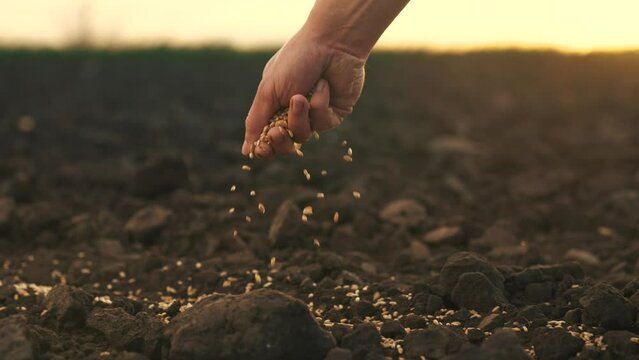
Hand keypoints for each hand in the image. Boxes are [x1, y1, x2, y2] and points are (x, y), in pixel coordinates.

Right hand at [242, 28, 365, 158]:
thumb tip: (247, 151)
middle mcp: (294, 113)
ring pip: (304, 134)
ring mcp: (315, 114)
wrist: (330, 43)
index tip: (262, 148)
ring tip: (301, 96)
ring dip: (300, 116)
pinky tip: (322, 86)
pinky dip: (320, 104)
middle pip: (286, 144)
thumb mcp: (269, 90)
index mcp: (274, 106)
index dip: (265, 147)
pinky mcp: (335, 113)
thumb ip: (256, 120)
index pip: (267, 138)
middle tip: (277, 131)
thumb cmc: (296, 61)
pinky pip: (323, 123)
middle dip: (281, 140)